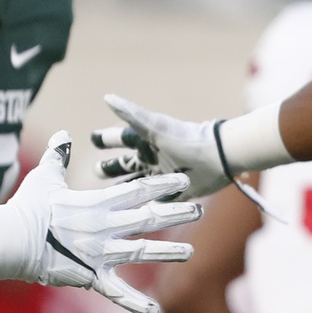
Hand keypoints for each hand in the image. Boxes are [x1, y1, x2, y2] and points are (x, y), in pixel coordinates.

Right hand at [11, 132, 200, 312]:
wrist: (11, 241)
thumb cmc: (25, 208)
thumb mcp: (43, 178)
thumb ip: (57, 157)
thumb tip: (64, 136)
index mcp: (96, 203)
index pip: (137, 191)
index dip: (162, 186)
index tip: (184, 182)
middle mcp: (104, 228)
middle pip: (147, 218)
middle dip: (175, 214)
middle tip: (198, 210)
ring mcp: (100, 254)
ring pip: (141, 252)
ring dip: (167, 252)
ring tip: (190, 252)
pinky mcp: (90, 277)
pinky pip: (116, 292)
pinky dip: (135, 303)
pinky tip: (155, 311)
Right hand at [91, 95, 232, 198]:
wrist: (219, 157)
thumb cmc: (186, 139)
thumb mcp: (154, 128)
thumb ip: (131, 114)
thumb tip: (107, 97)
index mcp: (145, 141)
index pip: (119, 138)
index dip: (104, 138)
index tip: (92, 138)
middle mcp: (152, 158)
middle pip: (124, 163)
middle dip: (109, 167)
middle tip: (95, 171)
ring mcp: (162, 176)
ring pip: (136, 184)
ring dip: (124, 190)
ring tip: (106, 199)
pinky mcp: (174, 193)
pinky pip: (155, 201)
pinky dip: (144, 206)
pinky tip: (131, 215)